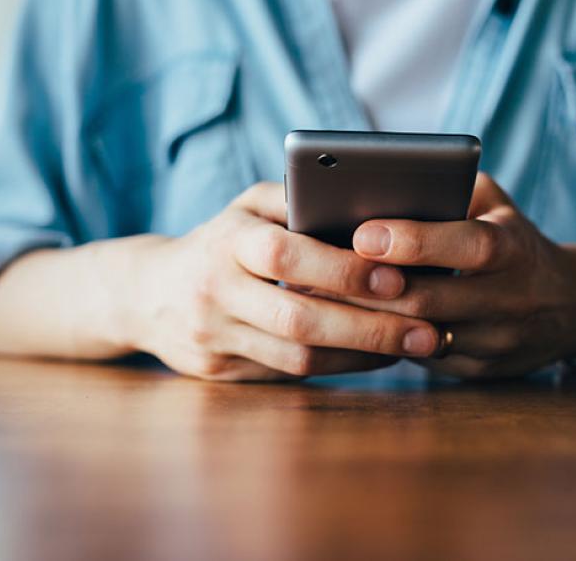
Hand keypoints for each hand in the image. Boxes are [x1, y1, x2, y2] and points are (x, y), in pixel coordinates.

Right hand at [113, 182, 444, 380]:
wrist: (146, 294)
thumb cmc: (221, 239)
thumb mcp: (248, 206)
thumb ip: (296, 200)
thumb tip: (366, 204)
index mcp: (226, 240)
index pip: (286, 255)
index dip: (343, 269)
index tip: (399, 276)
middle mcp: (215, 291)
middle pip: (298, 318)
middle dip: (370, 326)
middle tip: (430, 328)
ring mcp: (214, 338)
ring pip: (298, 356)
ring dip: (364, 354)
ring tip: (417, 344)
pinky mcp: (221, 373)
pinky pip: (291, 376)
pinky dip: (342, 367)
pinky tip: (379, 356)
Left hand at [340, 173, 575, 379]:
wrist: (570, 306)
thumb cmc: (512, 238)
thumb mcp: (494, 203)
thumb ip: (449, 189)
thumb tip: (382, 185)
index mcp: (515, 248)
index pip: (465, 245)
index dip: (414, 241)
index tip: (362, 233)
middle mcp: (511, 299)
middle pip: (430, 299)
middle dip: (370, 287)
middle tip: (316, 272)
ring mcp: (496, 343)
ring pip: (420, 337)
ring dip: (366, 320)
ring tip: (318, 299)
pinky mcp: (480, 372)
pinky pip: (422, 360)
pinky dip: (383, 342)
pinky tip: (346, 327)